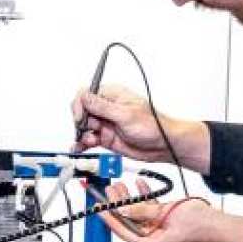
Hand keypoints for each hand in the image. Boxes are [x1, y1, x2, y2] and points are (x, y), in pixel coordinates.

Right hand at [71, 89, 210, 173]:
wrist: (162, 145)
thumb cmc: (153, 126)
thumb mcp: (126, 114)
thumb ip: (103, 107)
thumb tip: (85, 97)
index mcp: (112, 95)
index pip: (86, 94)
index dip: (80, 106)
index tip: (81, 118)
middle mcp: (107, 108)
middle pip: (82, 111)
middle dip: (82, 122)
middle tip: (91, 130)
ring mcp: (106, 123)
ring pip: (84, 127)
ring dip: (83, 135)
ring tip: (92, 141)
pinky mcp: (106, 137)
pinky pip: (88, 139)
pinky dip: (83, 144)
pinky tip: (81, 147)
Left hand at [99, 184, 242, 241]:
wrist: (221, 226)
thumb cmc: (201, 226)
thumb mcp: (168, 213)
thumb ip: (144, 210)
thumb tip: (124, 208)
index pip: (122, 230)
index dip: (108, 217)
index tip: (97, 206)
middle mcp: (153, 240)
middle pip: (129, 221)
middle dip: (117, 204)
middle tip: (108, 190)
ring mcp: (160, 232)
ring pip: (139, 214)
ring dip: (130, 199)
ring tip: (120, 185)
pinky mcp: (168, 224)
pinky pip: (151, 211)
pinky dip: (145, 199)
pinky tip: (140, 186)